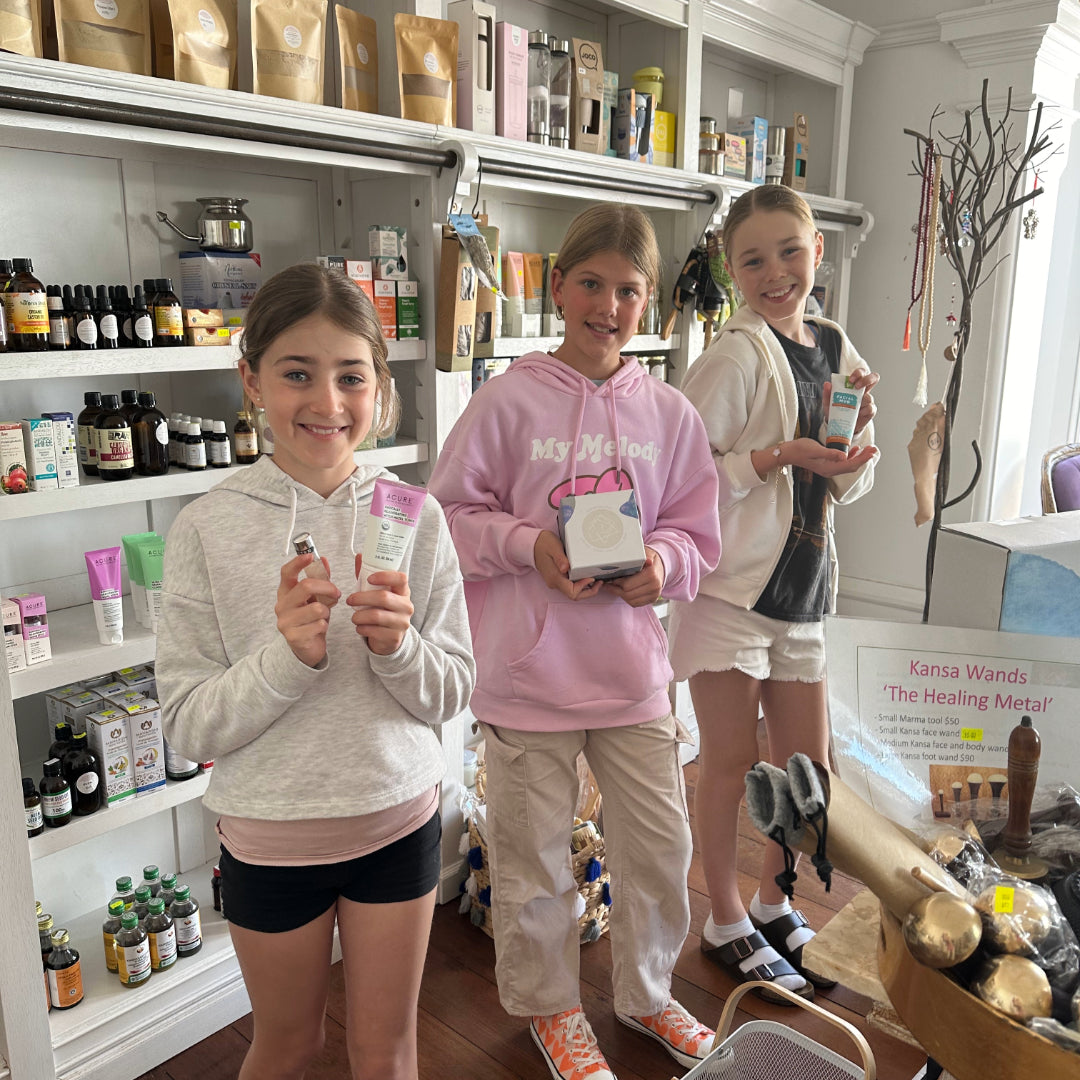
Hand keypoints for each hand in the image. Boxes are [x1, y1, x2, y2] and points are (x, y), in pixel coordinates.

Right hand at [276, 553, 341, 667]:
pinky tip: (319, 629)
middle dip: (327, 588)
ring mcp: (285, 622)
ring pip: (317, 608)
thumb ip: (319, 580)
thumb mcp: (316, 598)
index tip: (310, 556)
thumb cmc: (310, 619)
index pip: (286, 573)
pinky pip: (319, 625)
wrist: (305, 648)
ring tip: (323, 616)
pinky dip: (324, 625)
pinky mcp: (294, 637)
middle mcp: (281, 605)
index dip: (297, 562)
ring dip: (326, 611)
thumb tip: (323, 560)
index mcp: (285, 592)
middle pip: (306, 586)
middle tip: (337, 593)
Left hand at [346, 553, 413, 654]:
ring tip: (354, 616)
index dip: (385, 576)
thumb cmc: (382, 609)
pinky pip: (374, 631)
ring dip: (359, 616)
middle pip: (383, 598)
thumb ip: (368, 575)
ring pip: (376, 616)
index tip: (369, 578)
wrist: (391, 636)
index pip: (401, 579)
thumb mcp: (377, 592)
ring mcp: (402, 622)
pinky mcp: (395, 637)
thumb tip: (360, 555)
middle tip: (349, 600)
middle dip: (362, 598)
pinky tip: (359, 627)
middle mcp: (406, 606)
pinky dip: (362, 628)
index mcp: (403, 591)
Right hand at [534, 530, 602, 600]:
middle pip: (574, 595)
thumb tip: (566, 568)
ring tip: (596, 578)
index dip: (584, 587)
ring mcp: (556, 582)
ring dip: (586, 588)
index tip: (591, 577)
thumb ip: (560, 559)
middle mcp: (555, 583)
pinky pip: (571, 586)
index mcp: (555, 577)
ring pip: (573, 592)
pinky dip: (581, 584)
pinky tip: (587, 575)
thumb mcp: (553, 547)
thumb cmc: (543, 544)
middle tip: (599, 582)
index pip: (572, 592)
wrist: (532, 544)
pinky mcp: (557, 578)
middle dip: (588, 591)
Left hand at [603, 547, 665, 606]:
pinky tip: (623, 592)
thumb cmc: (651, 558)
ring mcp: (654, 594)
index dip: (616, 583)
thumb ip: (642, 556)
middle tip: (608, 585)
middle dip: (616, 590)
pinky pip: (636, 603)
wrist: (661, 566)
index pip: (628, 585)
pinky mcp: (653, 599)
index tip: (610, 579)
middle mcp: (654, 586)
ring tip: (614, 588)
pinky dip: (628, 599)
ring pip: (631, 600)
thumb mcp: (646, 552)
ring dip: (621, 595)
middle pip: (628, 594)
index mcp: (651, 574)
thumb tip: (646, 560)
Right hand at [784, 437, 877, 476]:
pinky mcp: (827, 463)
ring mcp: (829, 468)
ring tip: (868, 449)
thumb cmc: (800, 449)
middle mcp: (830, 470)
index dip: (863, 459)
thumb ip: (831, 453)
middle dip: (864, 458)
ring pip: (849, 464)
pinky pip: (842, 462)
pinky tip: (854, 449)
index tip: (872, 451)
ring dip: (859, 457)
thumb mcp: (816, 449)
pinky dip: (850, 456)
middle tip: (874, 448)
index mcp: (829, 468)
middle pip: (852, 466)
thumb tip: (845, 456)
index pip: (850, 465)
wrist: (788, 453)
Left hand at [824, 369, 879, 435]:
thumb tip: (827, 384)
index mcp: (854, 385)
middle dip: (867, 379)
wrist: (839, 426)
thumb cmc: (836, 410)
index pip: (862, 373)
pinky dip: (864, 410)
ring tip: (851, 408)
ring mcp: (868, 401)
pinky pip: (871, 408)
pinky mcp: (870, 411)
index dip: (859, 373)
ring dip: (860, 401)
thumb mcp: (829, 402)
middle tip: (856, 387)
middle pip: (874, 378)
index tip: (850, 380)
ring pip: (869, 397)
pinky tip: (858, 413)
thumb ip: (827, 393)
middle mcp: (863, 391)